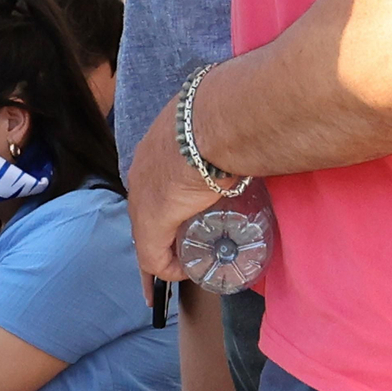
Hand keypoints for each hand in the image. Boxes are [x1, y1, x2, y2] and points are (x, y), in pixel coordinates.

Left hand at [126, 93, 231, 282]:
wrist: (219, 123)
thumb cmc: (226, 119)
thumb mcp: (217, 131)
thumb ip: (224, 139)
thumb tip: (250, 138)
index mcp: (155, 151)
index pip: (153, 188)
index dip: (165, 208)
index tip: (175, 220)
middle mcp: (141, 176)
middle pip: (146, 216)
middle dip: (160, 237)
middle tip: (176, 256)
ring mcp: (142, 199)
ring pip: (147, 237)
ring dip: (166, 253)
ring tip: (186, 264)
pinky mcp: (151, 222)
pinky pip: (152, 255)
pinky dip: (167, 268)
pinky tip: (183, 271)